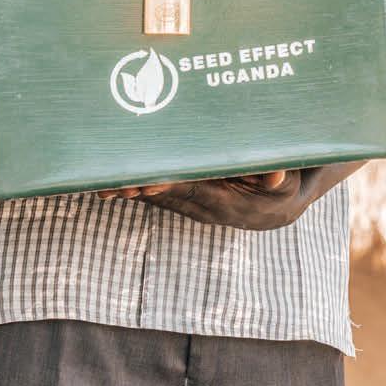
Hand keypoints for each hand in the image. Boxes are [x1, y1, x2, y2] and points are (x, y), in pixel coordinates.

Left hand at [105, 170, 319, 230]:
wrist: (274, 210)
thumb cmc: (281, 189)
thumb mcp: (288, 182)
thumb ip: (280, 178)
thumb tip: (275, 175)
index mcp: (224, 202)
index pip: (193, 192)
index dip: (170, 186)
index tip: (149, 182)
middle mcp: (201, 206)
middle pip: (164, 195)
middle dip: (138, 186)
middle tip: (110, 180)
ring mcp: (188, 203)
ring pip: (154, 194)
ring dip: (128, 187)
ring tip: (98, 179)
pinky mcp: (182, 196)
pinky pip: (153, 190)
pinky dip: (132, 184)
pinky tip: (108, 177)